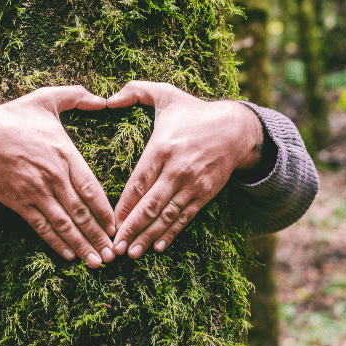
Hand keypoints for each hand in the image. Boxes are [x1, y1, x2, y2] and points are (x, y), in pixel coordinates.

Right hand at [0, 86, 115, 266]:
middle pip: (81, 212)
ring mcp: (35, 191)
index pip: (92, 188)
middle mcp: (53, 176)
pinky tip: (68, 255)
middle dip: (99, 236)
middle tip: (113, 255)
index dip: (106, 211)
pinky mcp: (18, 202)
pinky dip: (55, 242)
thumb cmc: (14, 116)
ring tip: (96, 262)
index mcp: (64, 154)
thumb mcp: (47, 98)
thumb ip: (77, 96)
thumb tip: (105, 98)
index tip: (118, 226)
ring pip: (63, 224)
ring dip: (81, 245)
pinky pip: (41, 226)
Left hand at [107, 81, 262, 257]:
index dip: (123, 205)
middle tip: (114, 248)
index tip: (109, 222)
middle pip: (150, 205)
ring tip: (131, 253)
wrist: (237, 128)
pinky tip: (157, 247)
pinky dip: (171, 234)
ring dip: (148, 236)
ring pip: (167, 216)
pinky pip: (185, 218)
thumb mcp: (166, 94)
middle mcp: (177, 170)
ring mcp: (193, 184)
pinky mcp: (205, 194)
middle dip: (131, 228)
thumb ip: (135, 91)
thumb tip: (107, 98)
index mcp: (162, 148)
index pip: (138, 182)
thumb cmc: (194, 111)